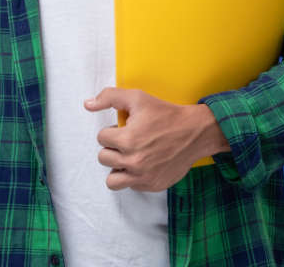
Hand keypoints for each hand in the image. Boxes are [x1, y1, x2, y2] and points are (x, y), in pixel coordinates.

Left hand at [83, 88, 229, 191]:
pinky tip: (144, 163)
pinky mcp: (153, 186)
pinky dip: (133, 176)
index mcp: (127, 140)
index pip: (101, 138)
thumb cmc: (166, 114)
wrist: (195, 132)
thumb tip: (88, 104)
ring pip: (112, 180)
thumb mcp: (137, 98)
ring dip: (117, 167)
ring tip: (129, 156)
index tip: (125, 128)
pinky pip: (131, 186)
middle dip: (113, 147)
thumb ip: (109, 97)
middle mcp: (134, 162)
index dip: (112, 130)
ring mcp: (143, 177)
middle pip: (103, 158)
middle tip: (128, 140)